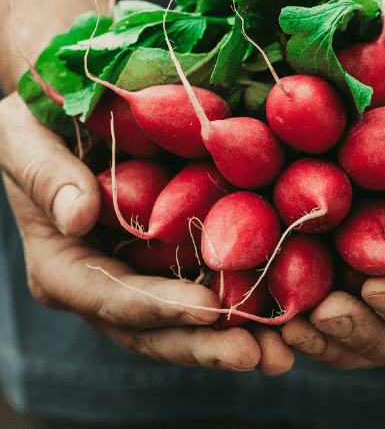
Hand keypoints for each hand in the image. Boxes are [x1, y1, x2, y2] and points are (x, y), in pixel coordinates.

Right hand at [0, 92, 293, 374]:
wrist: (69, 106)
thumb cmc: (36, 119)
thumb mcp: (23, 136)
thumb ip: (46, 175)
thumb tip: (79, 216)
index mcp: (63, 262)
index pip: (107, 296)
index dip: (157, 307)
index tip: (207, 309)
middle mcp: (103, 280)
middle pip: (152, 328)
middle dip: (204, 343)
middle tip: (257, 354)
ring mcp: (142, 272)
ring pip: (184, 319)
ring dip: (233, 336)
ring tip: (282, 351)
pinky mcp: (173, 253)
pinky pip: (207, 281)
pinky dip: (243, 298)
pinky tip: (284, 305)